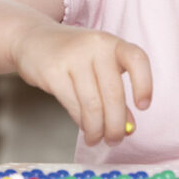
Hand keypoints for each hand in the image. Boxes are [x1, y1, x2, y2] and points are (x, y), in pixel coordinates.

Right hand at [10, 22, 152, 145]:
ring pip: (93, 105)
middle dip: (116, 125)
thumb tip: (129, 125)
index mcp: (112, 42)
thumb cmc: (72, 55)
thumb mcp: (98, 64)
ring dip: (97, 129)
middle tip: (115, 139)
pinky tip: (84, 127)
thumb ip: (115, 91)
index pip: (137, 59)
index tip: (143, 107)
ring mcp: (73, 57)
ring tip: (97, 138)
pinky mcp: (53, 72)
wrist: (33, 38)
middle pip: (114, 93)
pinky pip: (73, 105)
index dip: (144, 84)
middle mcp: (95, 46)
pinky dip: (81, 122)